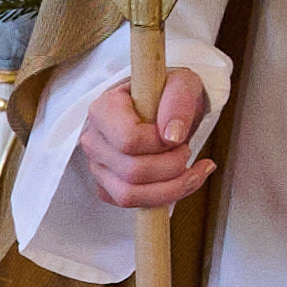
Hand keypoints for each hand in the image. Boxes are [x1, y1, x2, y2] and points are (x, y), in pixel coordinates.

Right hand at [76, 69, 212, 216]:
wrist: (165, 104)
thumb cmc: (169, 92)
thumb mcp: (182, 82)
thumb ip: (178, 100)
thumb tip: (173, 136)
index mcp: (103, 109)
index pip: (128, 140)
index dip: (159, 144)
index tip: (176, 134)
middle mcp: (94, 140)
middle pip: (132, 172)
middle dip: (172, 166)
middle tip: (186, 147)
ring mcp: (98, 166)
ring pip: (129, 195)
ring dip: (172, 186)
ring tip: (193, 167)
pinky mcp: (108, 186)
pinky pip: (134, 204)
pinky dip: (168, 197)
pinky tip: (188, 178)